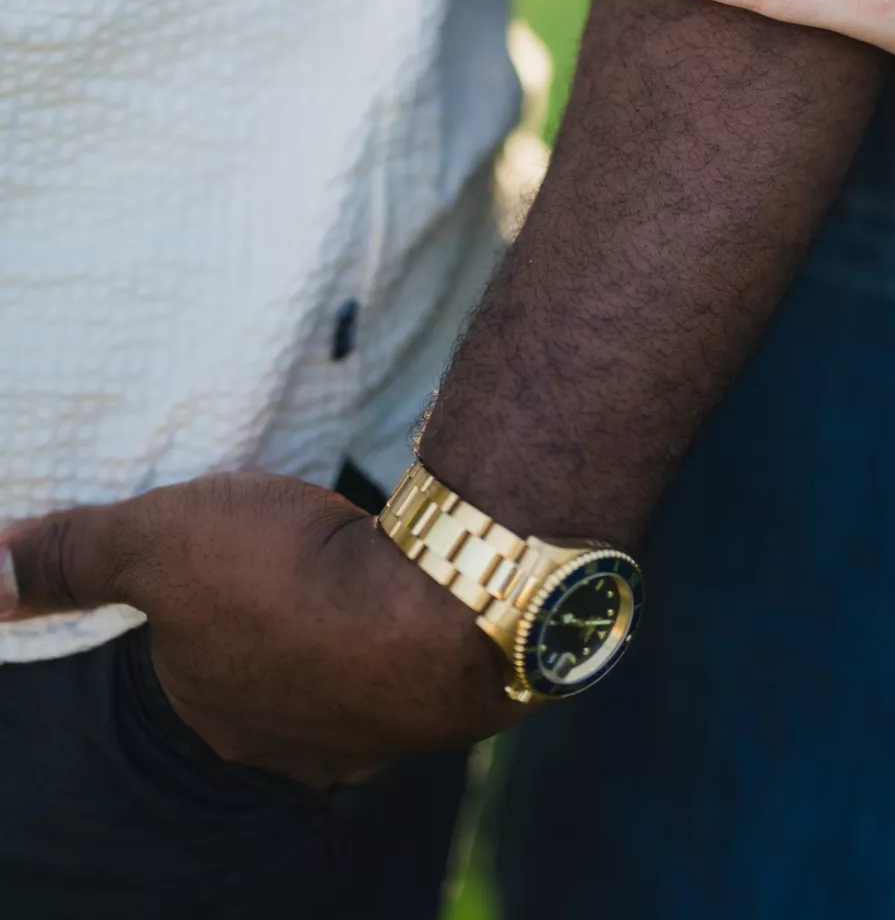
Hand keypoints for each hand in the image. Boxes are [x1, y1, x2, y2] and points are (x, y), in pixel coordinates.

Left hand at [0, 472, 517, 787]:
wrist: (438, 605)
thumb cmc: (290, 572)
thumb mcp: (159, 537)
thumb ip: (75, 553)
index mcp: (209, 707)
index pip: (182, 646)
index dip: (197, 582)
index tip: (228, 534)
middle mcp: (278, 741)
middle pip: (257, 665)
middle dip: (268, 609)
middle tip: (289, 540)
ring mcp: (360, 733)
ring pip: (329, 672)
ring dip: (334, 623)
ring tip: (350, 559)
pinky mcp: (428, 707)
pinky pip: (395, 667)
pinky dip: (392, 631)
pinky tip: (402, 589)